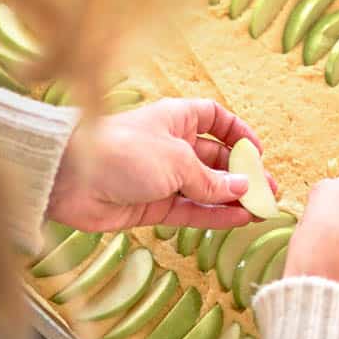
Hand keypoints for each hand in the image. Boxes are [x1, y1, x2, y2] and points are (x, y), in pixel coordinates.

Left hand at [47, 98, 274, 232]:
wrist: (70, 178)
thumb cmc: (122, 152)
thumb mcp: (177, 160)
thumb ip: (211, 179)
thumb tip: (242, 187)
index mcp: (176, 119)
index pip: (214, 119)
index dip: (236, 133)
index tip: (256, 152)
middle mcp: (171, 145)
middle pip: (214, 158)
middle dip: (241, 174)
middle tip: (267, 190)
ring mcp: (161, 177)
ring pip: (205, 188)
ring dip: (232, 199)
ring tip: (260, 210)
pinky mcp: (151, 206)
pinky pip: (190, 209)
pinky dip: (214, 215)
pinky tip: (237, 219)